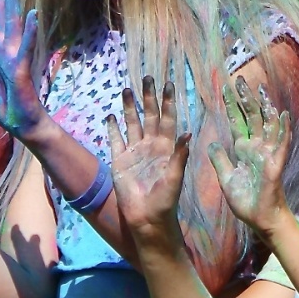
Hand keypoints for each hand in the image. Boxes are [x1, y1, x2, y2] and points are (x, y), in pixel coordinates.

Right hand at [105, 77, 190, 242]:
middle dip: (149, 98)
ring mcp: (134, 152)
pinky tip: (111, 116)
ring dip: (130, 108)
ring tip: (127, 90)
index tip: (168, 85)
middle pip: (150, 116)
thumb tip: (187, 132)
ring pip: (132, 124)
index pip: (168, 120)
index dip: (168, 102)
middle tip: (147, 78)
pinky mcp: (120, 161)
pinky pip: (116, 140)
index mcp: (166, 148)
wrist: (147, 219)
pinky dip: (113, 128)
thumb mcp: (175, 178)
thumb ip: (179, 156)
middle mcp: (151, 146)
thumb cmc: (165, 201)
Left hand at [208, 79, 291, 238]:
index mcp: (243, 150)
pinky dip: (283, 129)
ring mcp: (268, 154)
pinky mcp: (275, 164)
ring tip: (260, 90)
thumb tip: (212, 141)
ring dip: (264, 107)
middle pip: (252, 118)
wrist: (260, 219)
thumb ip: (220, 159)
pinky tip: (283, 114)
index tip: (225, 89)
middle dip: (246, 99)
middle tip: (241, 80)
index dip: (232, 106)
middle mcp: (256, 148)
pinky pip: (281, 144)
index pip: (236, 122)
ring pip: (267, 125)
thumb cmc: (245, 201)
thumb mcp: (226, 177)